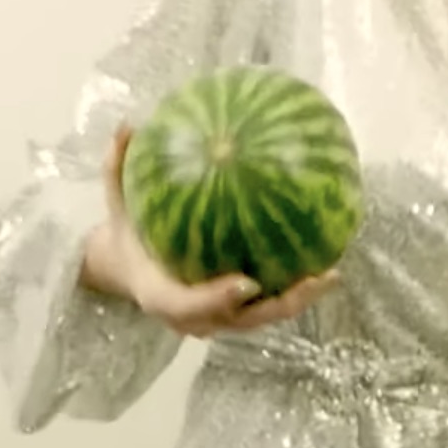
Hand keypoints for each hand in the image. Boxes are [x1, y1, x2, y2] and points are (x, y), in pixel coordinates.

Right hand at [82, 125, 340, 337]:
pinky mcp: (233, 313)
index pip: (187, 306)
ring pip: (261, 317)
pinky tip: (323, 259)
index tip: (246, 282)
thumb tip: (125, 126)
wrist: (126, 271)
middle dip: (280, 304)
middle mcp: (192, 317)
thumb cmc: (125, 234)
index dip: (216, 298)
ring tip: (332, 272)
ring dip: (297, 299)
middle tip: (313, 278)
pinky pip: (266, 304)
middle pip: (242, 321)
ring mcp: (216, 319)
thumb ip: (117, 169)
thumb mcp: (115, 202)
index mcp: (159, 296)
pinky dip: (292, 288)